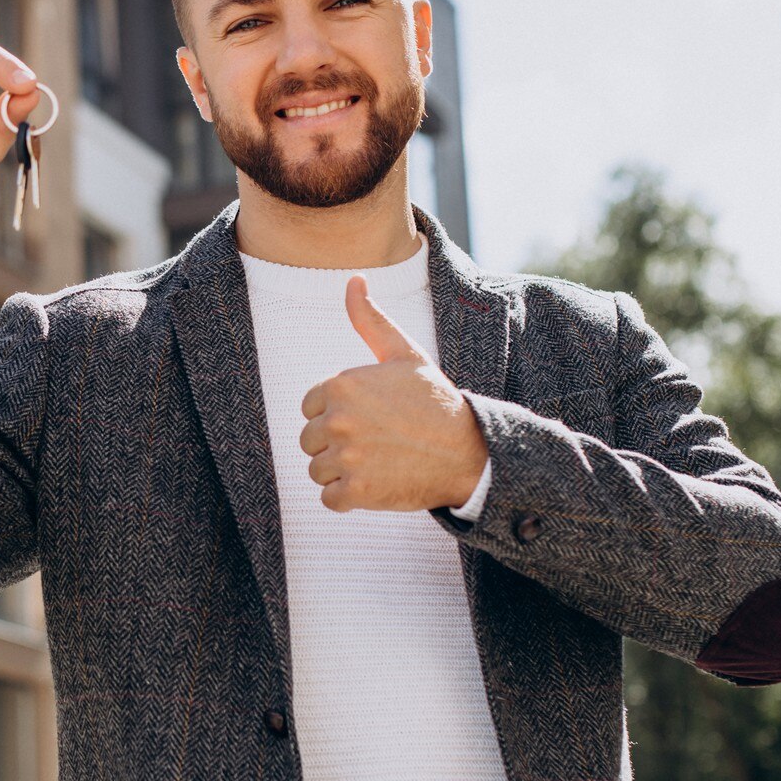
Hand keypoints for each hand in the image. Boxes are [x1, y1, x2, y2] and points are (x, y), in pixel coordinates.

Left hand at [298, 275, 488, 512]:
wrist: (471, 452)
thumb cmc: (435, 402)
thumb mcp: (405, 355)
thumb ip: (371, 321)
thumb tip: (353, 280)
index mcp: (341, 385)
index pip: (310, 407)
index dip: (338, 414)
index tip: (371, 418)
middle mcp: (338, 419)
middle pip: (310, 440)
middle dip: (337, 444)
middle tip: (377, 443)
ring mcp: (346, 457)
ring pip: (318, 470)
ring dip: (342, 472)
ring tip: (379, 462)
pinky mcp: (356, 491)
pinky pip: (329, 499)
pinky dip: (349, 498)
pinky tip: (377, 484)